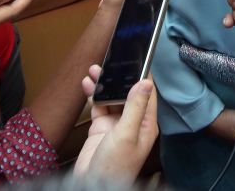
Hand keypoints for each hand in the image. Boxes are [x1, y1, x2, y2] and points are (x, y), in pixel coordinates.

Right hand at [76, 65, 157, 181]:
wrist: (92, 184)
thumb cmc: (115, 166)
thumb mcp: (127, 134)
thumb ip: (135, 107)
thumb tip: (145, 82)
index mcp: (146, 124)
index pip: (147, 93)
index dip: (142, 75)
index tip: (138, 57)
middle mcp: (133, 122)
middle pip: (128, 92)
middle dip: (119, 76)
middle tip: (111, 60)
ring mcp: (116, 124)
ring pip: (111, 97)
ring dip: (104, 83)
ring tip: (94, 69)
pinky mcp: (101, 127)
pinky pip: (98, 105)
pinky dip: (93, 94)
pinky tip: (87, 84)